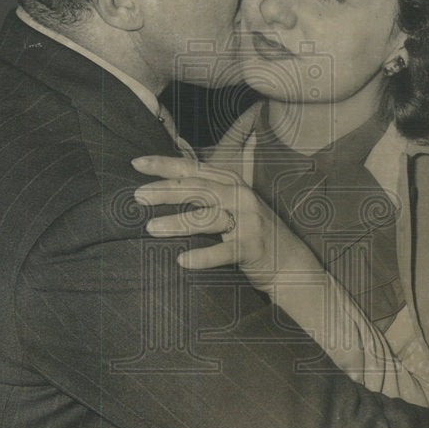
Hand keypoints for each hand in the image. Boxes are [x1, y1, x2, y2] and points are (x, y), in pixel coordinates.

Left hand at [131, 155, 320, 290]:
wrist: (291, 263)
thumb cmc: (251, 234)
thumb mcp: (232, 207)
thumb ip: (206, 194)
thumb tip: (165, 186)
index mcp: (232, 184)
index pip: (194, 169)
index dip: (165, 165)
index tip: (137, 163)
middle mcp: (241, 197)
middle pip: (199, 189)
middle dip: (166, 191)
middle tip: (138, 196)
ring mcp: (249, 221)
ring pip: (209, 217)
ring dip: (178, 222)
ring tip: (151, 228)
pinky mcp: (254, 246)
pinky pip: (225, 251)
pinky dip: (203, 256)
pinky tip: (182, 261)